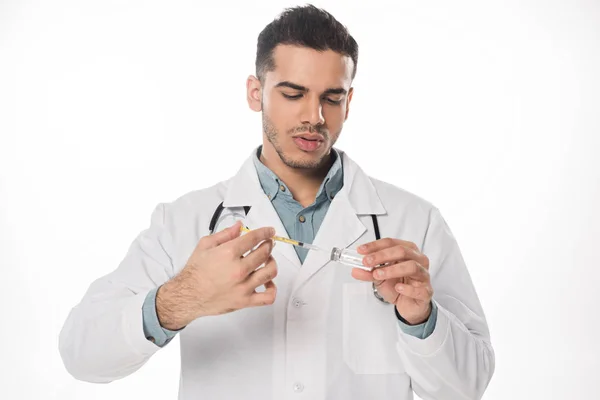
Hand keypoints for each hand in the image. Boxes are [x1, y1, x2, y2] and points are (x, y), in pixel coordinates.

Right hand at [156, 221, 277, 329]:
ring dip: (272, 262)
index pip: (254, 238)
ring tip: (267, 260)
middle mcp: (238, 269)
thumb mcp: (205, 245)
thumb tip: (239, 226)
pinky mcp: (245, 301)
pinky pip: (267, 297)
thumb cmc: (195, 271)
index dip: (265, 233)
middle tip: (267, 244)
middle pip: (264, 253)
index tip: (270, 232)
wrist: (187, 295)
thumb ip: (225, 234)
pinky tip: (268, 282)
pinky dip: (272, 288)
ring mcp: (243, 286)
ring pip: (270, 272)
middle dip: (268, 245)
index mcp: (229, 253)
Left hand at [353, 238, 432, 324]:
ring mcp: (424, 275)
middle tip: (367, 262)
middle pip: (402, 251)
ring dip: (392, 269)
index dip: (375, 246)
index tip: (361, 250)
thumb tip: (355, 269)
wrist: (408, 305)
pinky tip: (397, 288)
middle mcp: (418, 260)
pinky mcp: (426, 292)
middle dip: (382, 255)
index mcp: (407, 252)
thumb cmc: (398, 286)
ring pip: (412, 266)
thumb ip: (368, 272)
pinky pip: (420, 289)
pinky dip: (408, 288)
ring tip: (378, 274)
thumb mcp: (379, 278)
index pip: (391, 243)